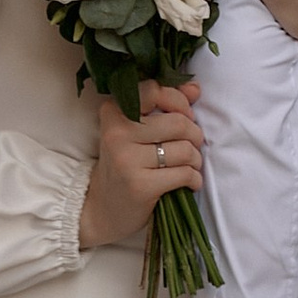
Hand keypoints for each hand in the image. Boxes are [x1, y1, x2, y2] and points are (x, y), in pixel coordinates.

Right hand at [78, 83, 204, 253]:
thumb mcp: (136, 131)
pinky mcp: (140, 186)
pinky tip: (188, 182)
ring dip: (196, 159)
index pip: (155, 90)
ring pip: (185, 149)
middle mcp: (117, 133)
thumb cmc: (125, 164)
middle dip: (195, 135)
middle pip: (178, 122)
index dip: (179, 101)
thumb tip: (195, 88)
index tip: (185, 115)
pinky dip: (194, 178)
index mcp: (114, 112)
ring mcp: (127, 160)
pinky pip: (184, 174)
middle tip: (190, 145)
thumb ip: (164, 105)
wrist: (102, 210)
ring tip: (189, 165)